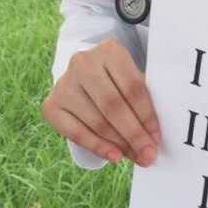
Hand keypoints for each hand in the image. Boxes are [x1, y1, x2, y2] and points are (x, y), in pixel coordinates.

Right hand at [41, 38, 161, 166]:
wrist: (85, 74)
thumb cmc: (117, 79)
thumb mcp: (130, 78)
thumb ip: (141, 100)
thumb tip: (153, 139)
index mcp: (109, 50)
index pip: (132, 86)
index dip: (146, 115)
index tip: (157, 137)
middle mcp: (83, 63)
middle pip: (112, 105)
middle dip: (133, 134)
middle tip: (148, 154)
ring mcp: (64, 84)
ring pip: (97, 121)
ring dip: (119, 144)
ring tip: (136, 156)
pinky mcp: (51, 105)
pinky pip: (77, 133)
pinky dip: (98, 147)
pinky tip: (114, 156)